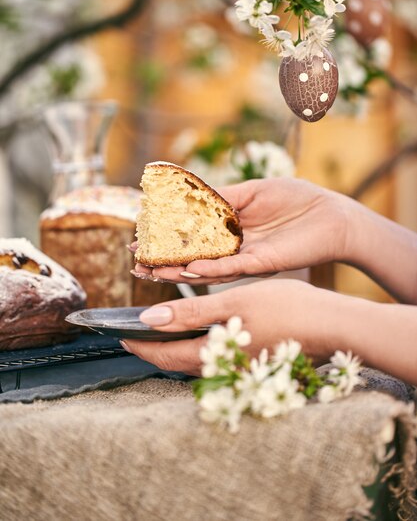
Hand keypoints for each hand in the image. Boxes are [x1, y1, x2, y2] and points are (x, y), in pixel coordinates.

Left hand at [122, 279, 340, 375]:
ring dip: (176, 344)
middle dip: (154, 347)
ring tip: (163, 326)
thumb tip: (149, 319)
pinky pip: (215, 355)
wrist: (333, 325)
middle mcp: (224, 369)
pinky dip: (199, 342)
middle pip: (177, 362)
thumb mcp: (234, 302)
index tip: (120, 334)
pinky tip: (202, 327)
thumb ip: (191, 312)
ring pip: (196, 360)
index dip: (139, 345)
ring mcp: (240, 368)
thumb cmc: (286, 309)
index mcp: (215, 355)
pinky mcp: (253, 362)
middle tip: (136, 331)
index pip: (164, 355)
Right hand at [133, 177, 348, 284]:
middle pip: (192, 257)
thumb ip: (222, 196)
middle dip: (163, 262)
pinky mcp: (262, 264)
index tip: (140, 237)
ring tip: (151, 272)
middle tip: (135, 264)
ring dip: (178, 271)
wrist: (332, 215)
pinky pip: (232, 269)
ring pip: (206, 268)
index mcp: (229, 229)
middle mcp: (233, 248)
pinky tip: (188, 269)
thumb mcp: (252, 191)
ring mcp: (245, 258)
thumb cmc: (296, 199)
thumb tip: (189, 196)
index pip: (190, 236)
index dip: (166, 238)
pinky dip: (210, 270)